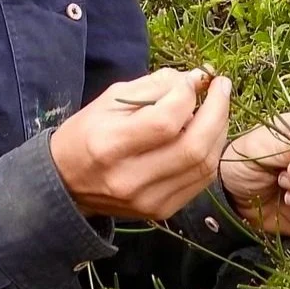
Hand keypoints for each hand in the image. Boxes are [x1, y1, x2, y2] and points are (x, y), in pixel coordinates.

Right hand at [50, 67, 232, 219]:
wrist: (67, 183)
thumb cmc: (86, 134)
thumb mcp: (109, 100)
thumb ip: (154, 87)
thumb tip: (194, 78)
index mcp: (110, 145)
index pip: (165, 121)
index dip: (186, 96)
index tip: (191, 80)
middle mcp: (130, 178)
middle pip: (192, 146)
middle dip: (217, 111)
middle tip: (222, 86)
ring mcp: (149, 199)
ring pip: (204, 165)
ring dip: (219, 131)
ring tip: (219, 108)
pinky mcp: (161, 210)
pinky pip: (201, 181)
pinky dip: (212, 153)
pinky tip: (209, 134)